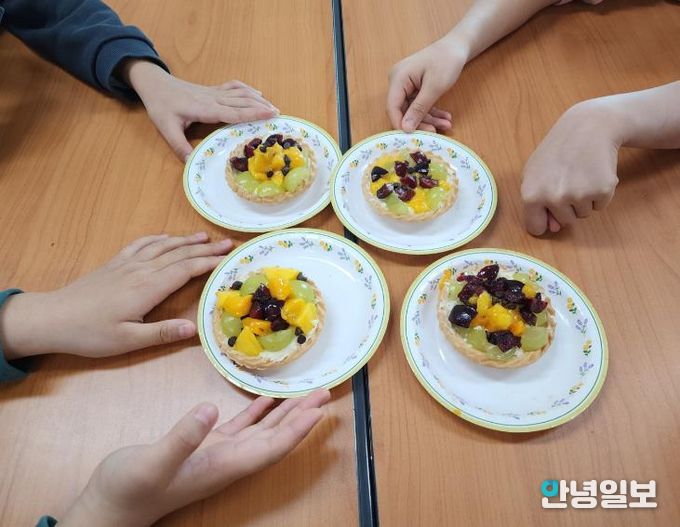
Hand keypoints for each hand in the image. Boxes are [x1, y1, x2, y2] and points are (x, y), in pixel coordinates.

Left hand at [0, 233, 232, 358]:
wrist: (53, 318)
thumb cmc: (90, 333)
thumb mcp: (128, 340)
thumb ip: (162, 333)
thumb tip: (194, 329)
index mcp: (148, 288)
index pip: (186, 270)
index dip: (209, 262)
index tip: (229, 258)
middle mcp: (141, 270)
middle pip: (178, 254)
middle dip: (204, 248)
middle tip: (227, 243)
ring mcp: (127, 264)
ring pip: (162, 246)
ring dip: (185, 240)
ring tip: (204, 236)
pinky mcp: (115, 263)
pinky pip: (141, 244)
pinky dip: (158, 238)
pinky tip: (166, 238)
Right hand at [58, 390, 330, 526]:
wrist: (108, 507)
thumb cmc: (127, 490)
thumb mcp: (151, 463)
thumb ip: (181, 438)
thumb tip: (210, 410)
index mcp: (223, 466)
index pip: (271, 448)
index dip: (297, 430)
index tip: (319, 410)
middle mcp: (228, 461)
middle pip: (276, 438)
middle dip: (301, 417)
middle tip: (325, 392)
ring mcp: (218, 453)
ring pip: (262, 431)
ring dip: (285, 413)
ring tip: (307, 393)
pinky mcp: (205, 446)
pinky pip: (241, 427)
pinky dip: (257, 412)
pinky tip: (268, 399)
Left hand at [123, 60, 278, 159]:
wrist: (154, 83)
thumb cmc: (160, 106)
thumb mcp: (166, 129)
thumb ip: (179, 147)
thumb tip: (191, 164)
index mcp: (205, 109)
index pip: (235, 112)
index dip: (254, 112)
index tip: (271, 113)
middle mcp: (213, 99)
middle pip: (243, 101)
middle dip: (262, 106)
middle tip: (279, 115)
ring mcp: (214, 92)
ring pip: (241, 93)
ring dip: (258, 98)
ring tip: (273, 106)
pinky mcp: (212, 90)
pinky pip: (234, 87)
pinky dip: (247, 89)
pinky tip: (256, 93)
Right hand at [387, 38, 464, 132]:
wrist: (457, 46)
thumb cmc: (446, 61)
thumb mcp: (434, 87)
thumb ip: (419, 108)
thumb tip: (405, 128)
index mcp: (398, 78)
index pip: (392, 106)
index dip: (400, 124)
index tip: (412, 137)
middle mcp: (398, 82)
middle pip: (403, 110)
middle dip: (420, 122)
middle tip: (436, 132)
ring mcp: (406, 86)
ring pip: (413, 110)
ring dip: (430, 119)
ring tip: (447, 125)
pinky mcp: (414, 88)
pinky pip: (420, 105)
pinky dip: (432, 112)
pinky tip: (444, 118)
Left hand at [521, 101, 620, 234]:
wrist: (588, 127)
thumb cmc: (557, 151)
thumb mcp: (534, 173)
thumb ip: (536, 202)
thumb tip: (553, 228)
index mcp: (531, 195)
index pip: (535, 228)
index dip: (544, 222)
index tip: (548, 213)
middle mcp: (553, 198)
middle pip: (564, 222)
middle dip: (567, 207)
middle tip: (568, 180)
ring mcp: (578, 195)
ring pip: (583, 214)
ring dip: (583, 200)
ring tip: (581, 174)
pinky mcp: (601, 191)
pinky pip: (600, 206)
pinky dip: (599, 194)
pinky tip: (594, 173)